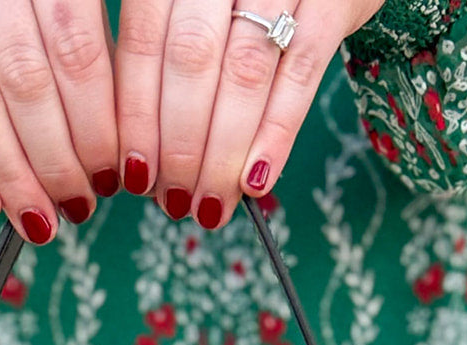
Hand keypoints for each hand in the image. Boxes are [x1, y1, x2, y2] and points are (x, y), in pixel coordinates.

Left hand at [114, 0, 383, 224]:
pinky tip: (255, 180)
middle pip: (190, 60)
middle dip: (179, 145)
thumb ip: (170, 66)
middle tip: (176, 200)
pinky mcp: (330, 2)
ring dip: (222, 151)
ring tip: (211, 202)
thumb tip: (146, 163)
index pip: (143, 40)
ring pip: (242, 72)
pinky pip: (300, 74)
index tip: (136, 175)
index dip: (138, 115)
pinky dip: (275, 134)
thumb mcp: (201, 15)